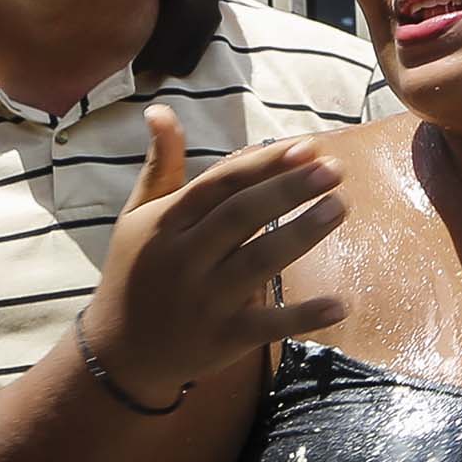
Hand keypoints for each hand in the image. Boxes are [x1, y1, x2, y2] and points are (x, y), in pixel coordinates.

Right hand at [77, 116, 344, 404]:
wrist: (120, 352)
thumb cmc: (135, 272)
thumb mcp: (137, 216)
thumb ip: (159, 166)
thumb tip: (160, 109)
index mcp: (165, 223)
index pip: (220, 184)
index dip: (263, 164)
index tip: (306, 147)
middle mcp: (183, 258)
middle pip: (241, 216)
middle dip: (288, 190)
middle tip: (335, 169)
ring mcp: (204, 300)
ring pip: (258, 263)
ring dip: (301, 234)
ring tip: (340, 207)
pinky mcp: (223, 339)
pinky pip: (267, 325)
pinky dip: (303, 315)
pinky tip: (341, 303)